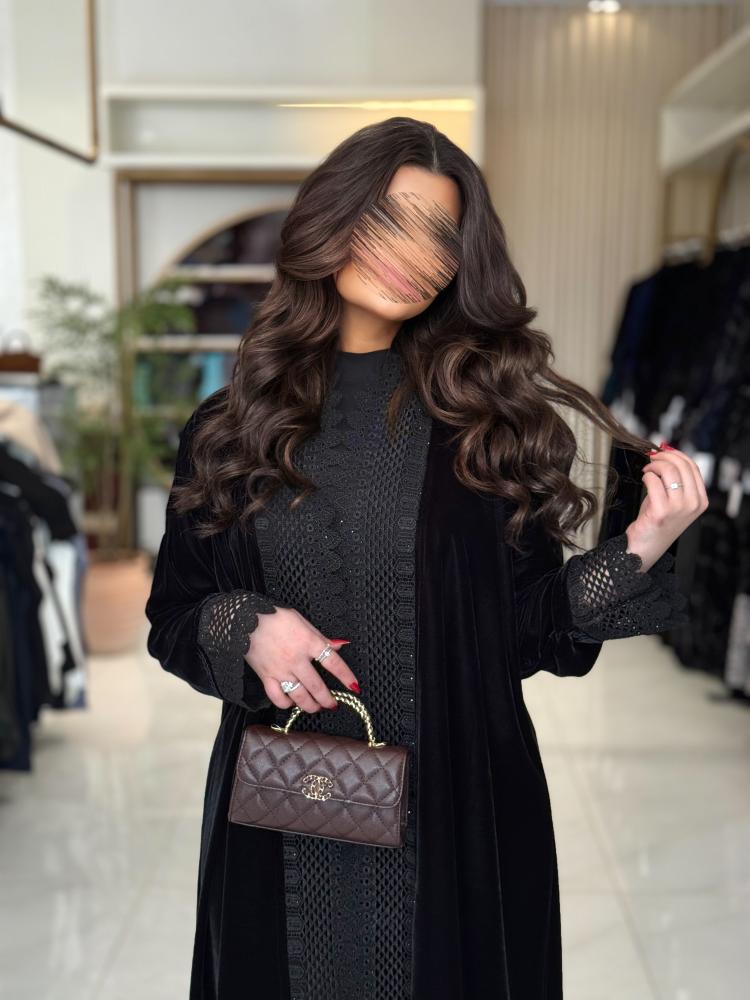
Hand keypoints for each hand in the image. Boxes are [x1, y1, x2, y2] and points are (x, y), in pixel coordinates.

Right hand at [244, 605, 358, 712]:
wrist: (245, 619)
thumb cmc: (275, 617)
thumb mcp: (302, 621)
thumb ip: (321, 637)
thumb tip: (340, 645)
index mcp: (309, 642)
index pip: (333, 663)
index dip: (346, 677)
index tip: (354, 687)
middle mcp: (297, 660)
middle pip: (317, 687)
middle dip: (328, 700)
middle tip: (333, 705)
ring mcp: (281, 670)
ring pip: (300, 696)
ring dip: (311, 706)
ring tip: (316, 708)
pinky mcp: (266, 677)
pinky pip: (278, 698)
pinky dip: (286, 704)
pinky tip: (291, 702)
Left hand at [625, 441, 707, 571]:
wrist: (645, 546)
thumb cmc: (657, 522)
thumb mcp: (674, 500)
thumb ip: (676, 479)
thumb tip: (667, 451)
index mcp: (701, 500)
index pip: (693, 467)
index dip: (677, 454)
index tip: (664, 450)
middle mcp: (693, 504)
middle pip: (681, 465)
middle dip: (664, 456)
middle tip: (652, 457)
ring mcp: (678, 508)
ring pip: (668, 470)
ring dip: (654, 465)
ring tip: (647, 470)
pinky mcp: (661, 511)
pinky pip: (653, 481)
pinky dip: (647, 476)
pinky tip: (644, 479)